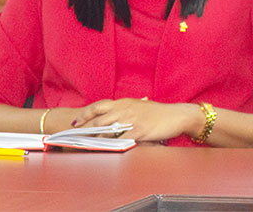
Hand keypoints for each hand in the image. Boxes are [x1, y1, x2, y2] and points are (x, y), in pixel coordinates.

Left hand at [71, 98, 201, 142]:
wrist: (177, 115)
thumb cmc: (159, 113)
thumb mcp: (140, 107)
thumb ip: (125, 111)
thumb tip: (113, 119)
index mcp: (124, 102)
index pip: (98, 107)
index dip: (84, 115)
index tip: (75, 123)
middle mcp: (125, 109)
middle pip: (98, 120)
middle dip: (85, 131)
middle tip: (76, 139)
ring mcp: (131, 120)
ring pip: (106, 131)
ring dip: (96, 140)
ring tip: (87, 147)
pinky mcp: (139, 130)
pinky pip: (121, 140)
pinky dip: (112, 145)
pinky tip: (106, 151)